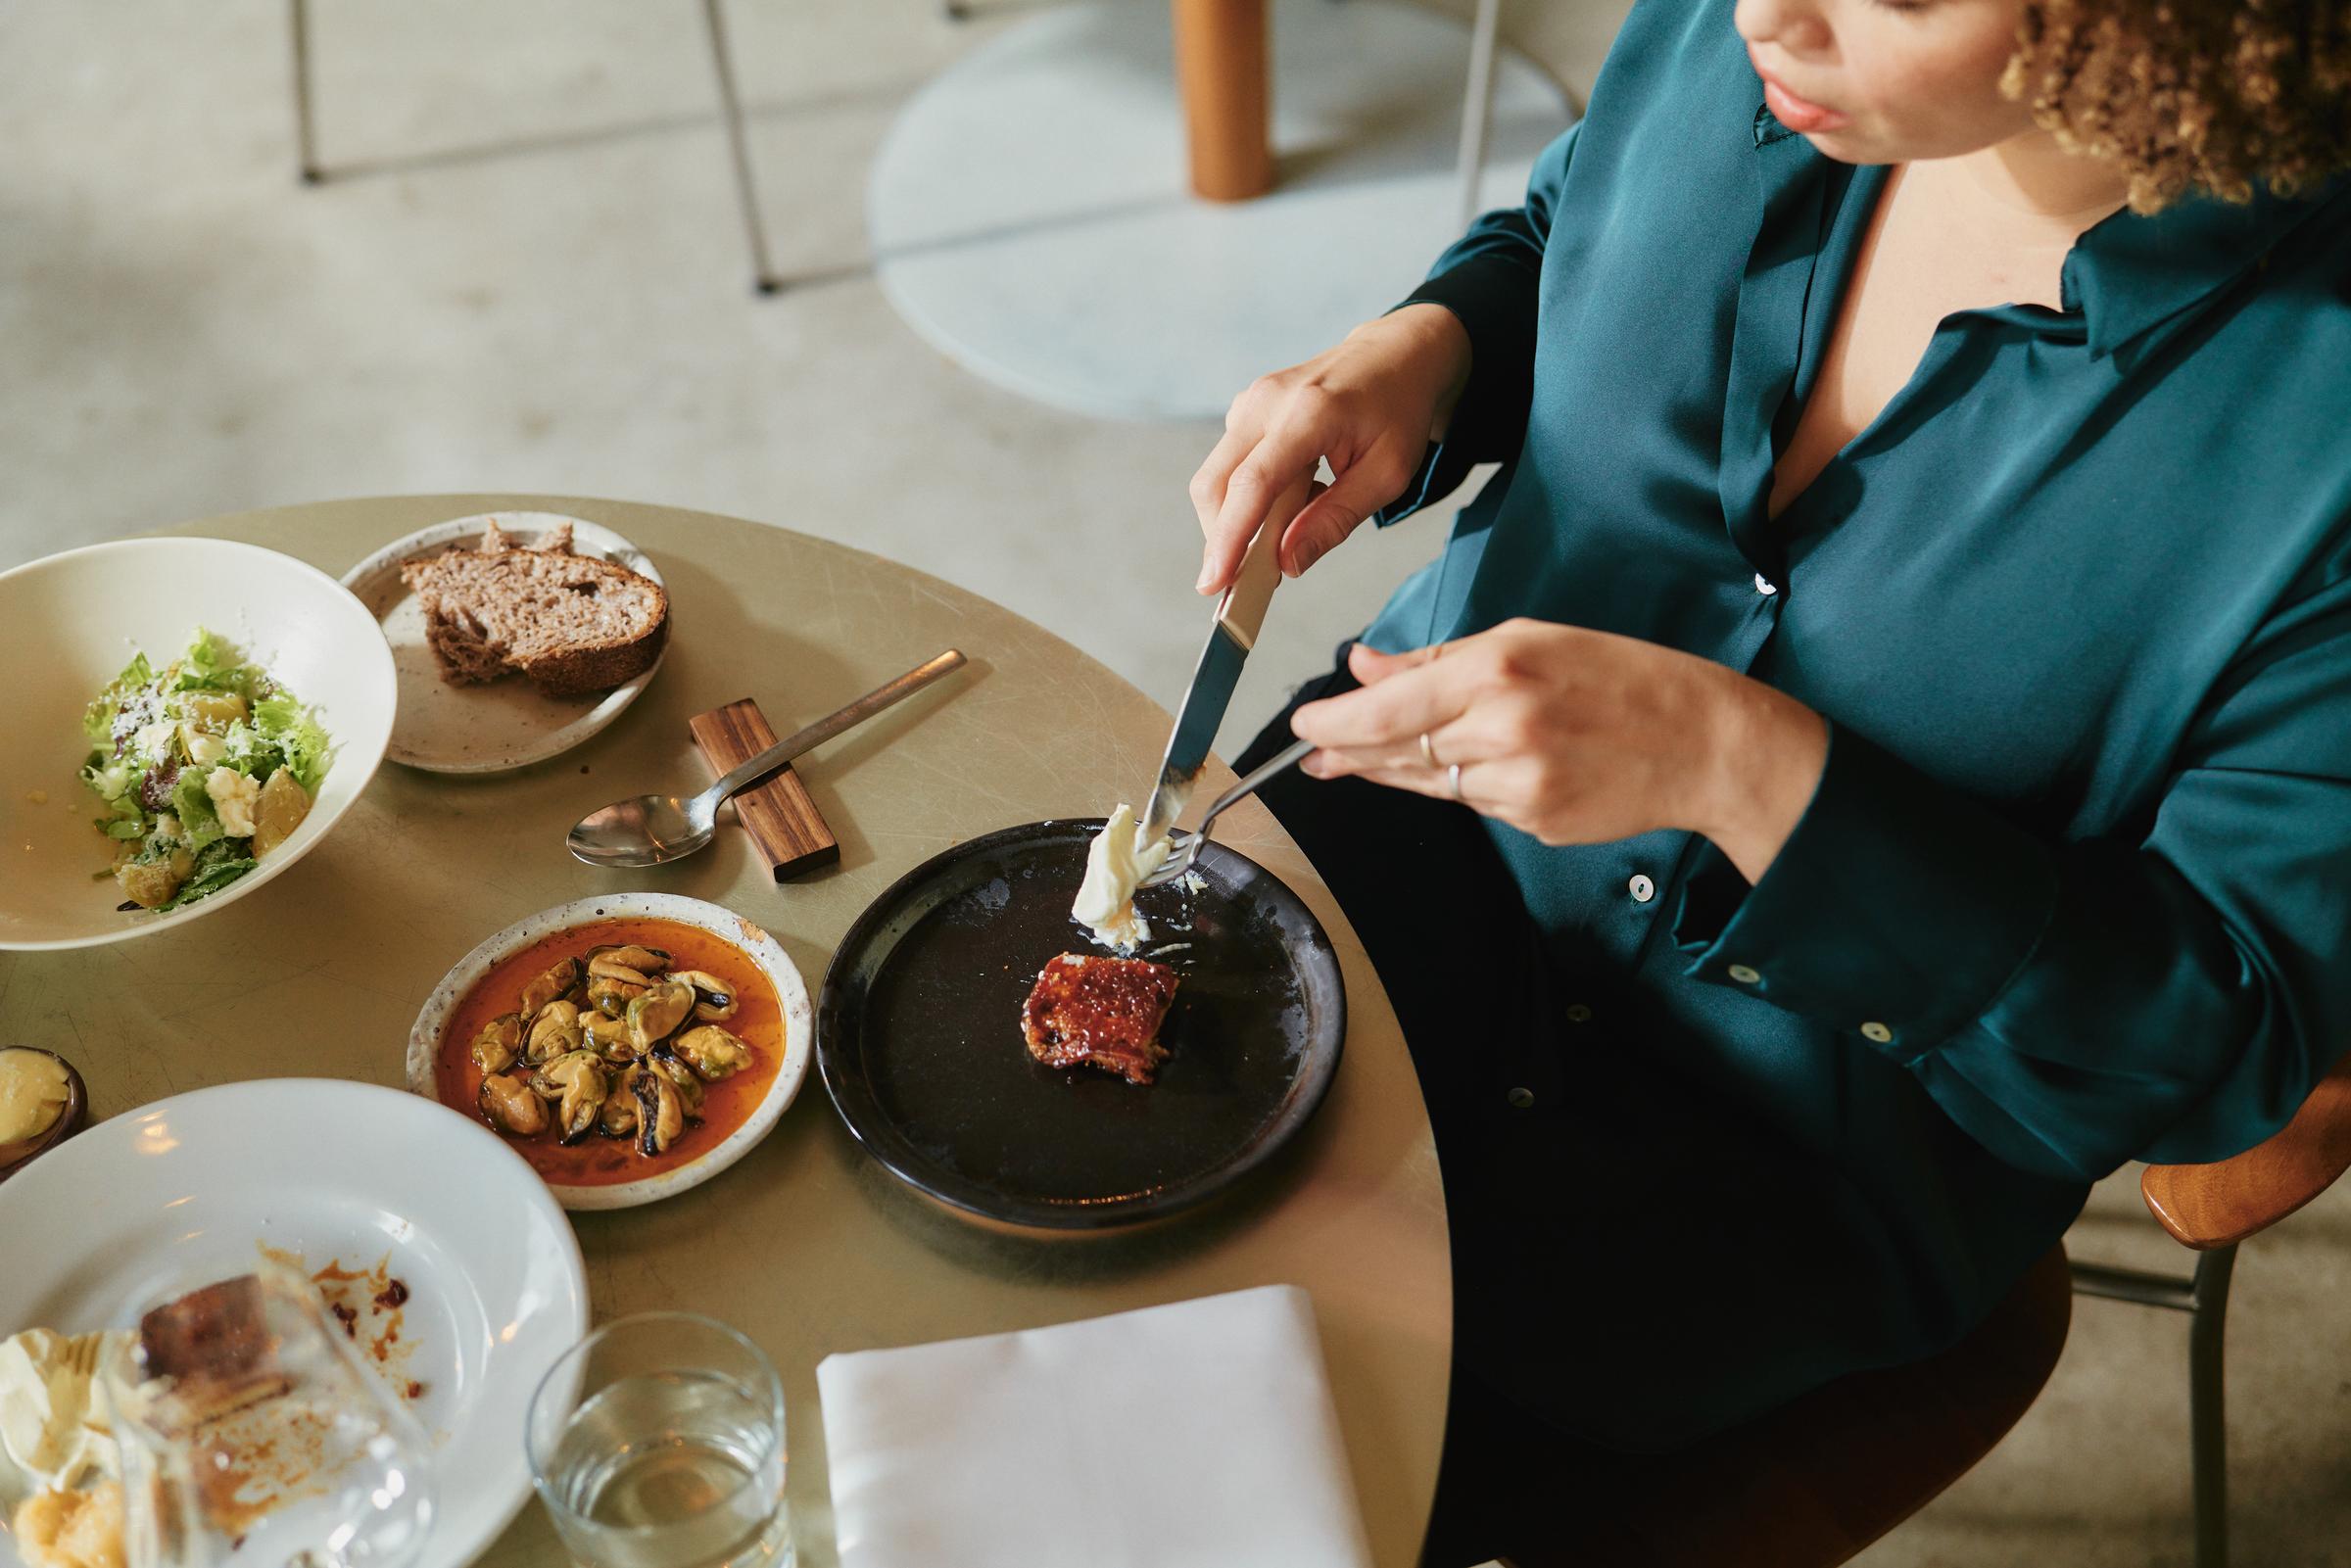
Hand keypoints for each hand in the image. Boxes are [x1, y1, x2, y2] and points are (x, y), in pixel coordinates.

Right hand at [1192, 304, 1471, 593]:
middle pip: (1215, 484)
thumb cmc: (1398, 412)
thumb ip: (1335, 519)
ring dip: (1238, 520)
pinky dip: (1249, 498)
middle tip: (1247, 582)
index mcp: (1308, 413)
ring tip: (1291, 527)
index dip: (1229, 538)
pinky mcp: (1244, 409)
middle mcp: (1266, 402)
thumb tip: (1286, 564)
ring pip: (1216, 478)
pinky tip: (1293, 497)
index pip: (1253, 484)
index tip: (1214, 583)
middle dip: (1221, 540)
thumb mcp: (1388, 474)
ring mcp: (1250, 401)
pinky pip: (1230, 466)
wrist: (1395, 353)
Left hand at [1287, 621, 1830, 883]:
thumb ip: (1438, 660)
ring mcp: (1517, 786)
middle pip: (1395, 752)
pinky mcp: (1532, 822)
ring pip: (1428, 783)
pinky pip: (1472, 804)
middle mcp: (1502, 731)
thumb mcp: (1529, 641)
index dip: (1333, 723)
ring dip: (1397, 771)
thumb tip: (1364, 668)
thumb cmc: (1623, 678)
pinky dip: (1460, 786)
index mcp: (1497, 671)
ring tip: (1368, 760)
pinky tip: (1468, 769)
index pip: (1385, 709)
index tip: (1303, 726)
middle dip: (1348, 753)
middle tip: (1316, 755)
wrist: (1703, 743)